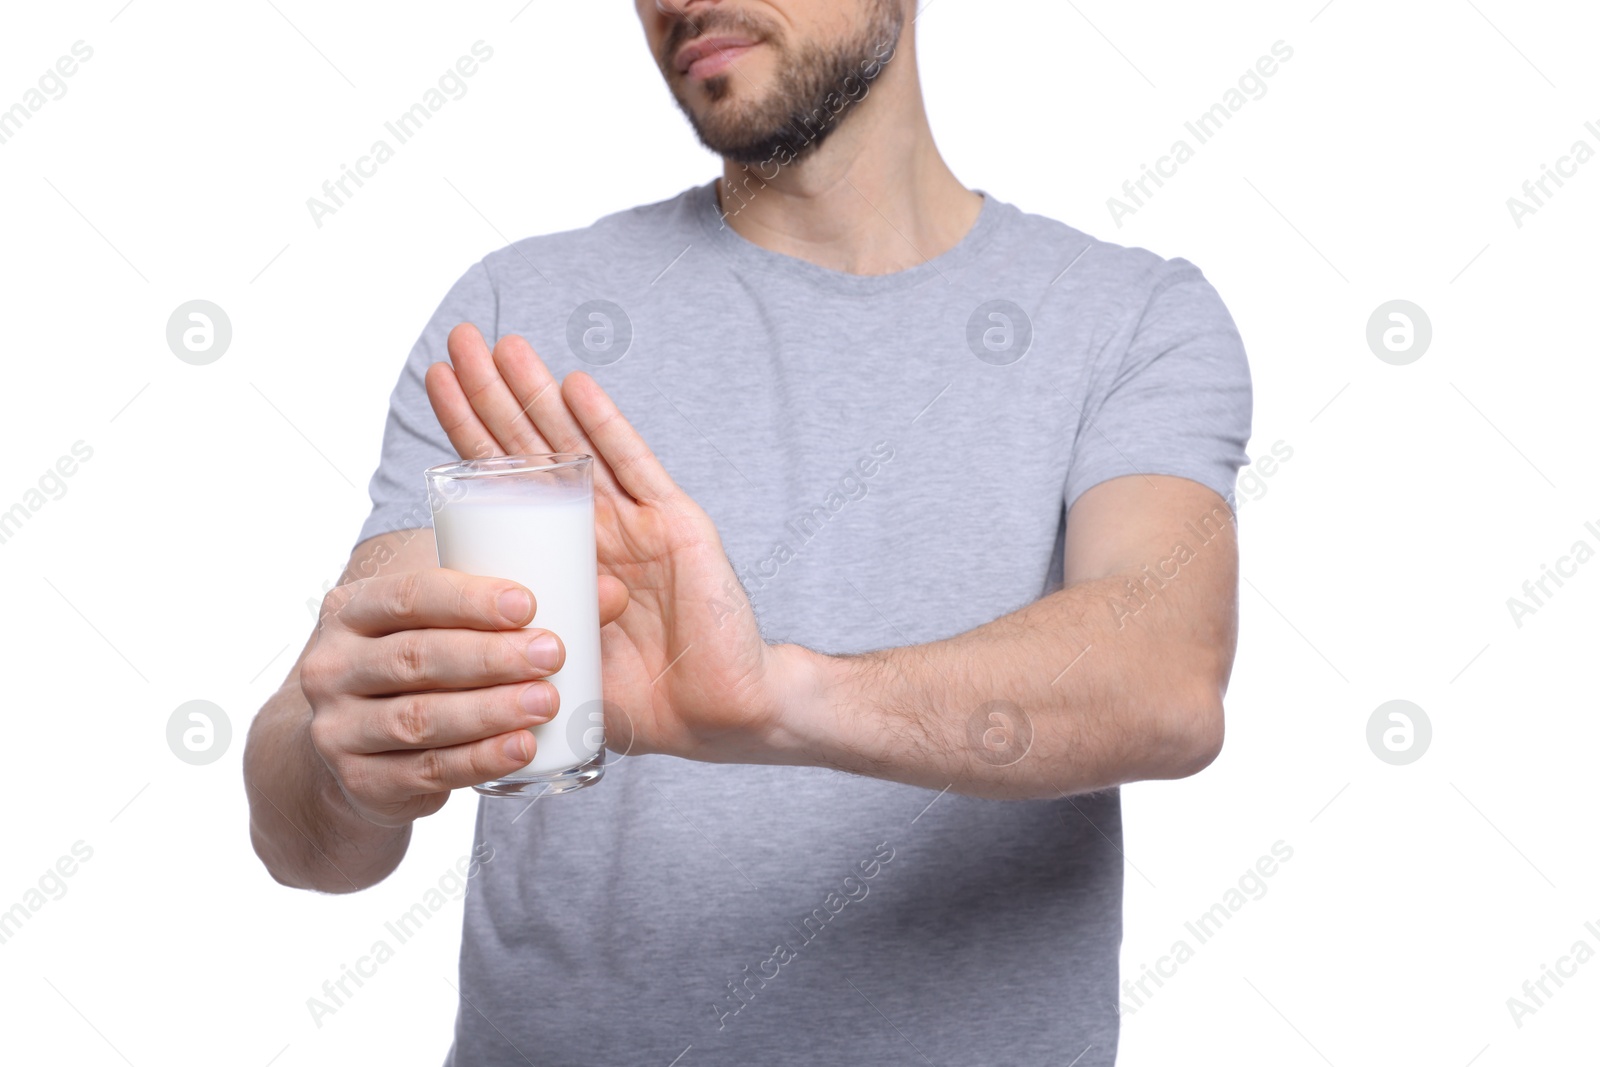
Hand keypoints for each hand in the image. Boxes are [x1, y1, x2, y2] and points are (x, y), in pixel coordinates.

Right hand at [300, 567, 628, 826]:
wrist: (355, 749)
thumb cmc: (419, 665)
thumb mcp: (444, 628)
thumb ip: (514, 609)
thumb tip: (614, 592)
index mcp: (351, 611)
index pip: (408, 595)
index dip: (468, 599)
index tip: (528, 603)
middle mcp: (331, 667)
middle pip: (416, 658)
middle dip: (490, 656)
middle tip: (553, 652)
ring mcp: (339, 729)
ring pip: (421, 718)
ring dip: (490, 710)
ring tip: (546, 700)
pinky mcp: (361, 783)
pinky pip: (428, 771)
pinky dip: (480, 759)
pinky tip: (522, 747)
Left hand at [424, 325, 811, 764]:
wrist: (721, 714)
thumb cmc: (643, 699)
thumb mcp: (561, 665)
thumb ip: (524, 634)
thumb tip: (466, 610)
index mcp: (562, 556)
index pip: (506, 481)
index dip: (470, 432)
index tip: (435, 383)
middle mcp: (596, 528)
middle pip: (533, 447)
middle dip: (493, 393)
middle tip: (458, 339)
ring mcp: (636, 522)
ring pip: (575, 446)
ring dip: (537, 394)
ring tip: (502, 345)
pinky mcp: (677, 527)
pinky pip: (636, 468)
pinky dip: (606, 426)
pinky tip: (576, 386)